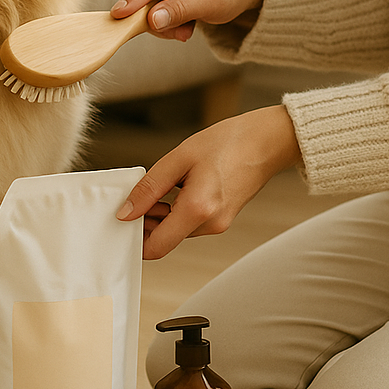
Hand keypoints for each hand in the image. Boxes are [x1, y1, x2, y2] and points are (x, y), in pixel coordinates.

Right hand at [110, 0, 264, 41]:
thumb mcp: (209, 3)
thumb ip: (179, 11)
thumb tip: (151, 21)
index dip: (131, 3)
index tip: (116, 17)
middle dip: (159, 21)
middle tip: (185, 32)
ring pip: (141, 8)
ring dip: (162, 23)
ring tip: (188, 24)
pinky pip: (145, 10)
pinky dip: (162, 20)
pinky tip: (181, 19)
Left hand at [116, 106, 301, 258]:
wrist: (268, 141)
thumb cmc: (228, 142)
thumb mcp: (179, 158)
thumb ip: (149, 187)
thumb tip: (126, 212)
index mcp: (197, 210)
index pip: (156, 247)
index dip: (134, 239)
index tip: (121, 221)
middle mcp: (210, 225)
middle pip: (164, 240)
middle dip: (145, 223)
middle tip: (134, 196)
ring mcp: (218, 224)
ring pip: (176, 231)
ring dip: (159, 215)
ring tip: (157, 186)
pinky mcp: (222, 218)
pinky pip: (189, 223)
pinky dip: (174, 211)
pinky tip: (173, 188)